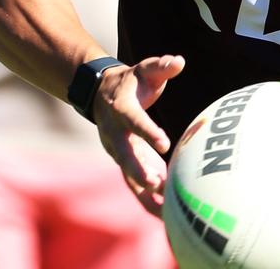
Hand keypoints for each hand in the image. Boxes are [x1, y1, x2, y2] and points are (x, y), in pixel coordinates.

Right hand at [94, 54, 185, 214]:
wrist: (100, 94)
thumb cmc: (132, 81)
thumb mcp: (145, 69)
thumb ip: (162, 66)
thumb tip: (178, 61)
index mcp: (121, 110)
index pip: (135, 122)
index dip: (148, 132)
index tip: (164, 143)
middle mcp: (115, 134)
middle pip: (125, 156)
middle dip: (139, 171)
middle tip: (156, 184)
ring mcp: (117, 152)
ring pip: (129, 176)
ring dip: (145, 194)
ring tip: (165, 212)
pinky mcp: (125, 163)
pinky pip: (135, 185)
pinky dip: (148, 201)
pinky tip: (167, 218)